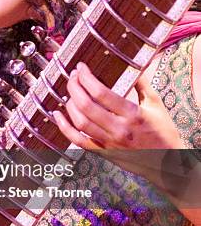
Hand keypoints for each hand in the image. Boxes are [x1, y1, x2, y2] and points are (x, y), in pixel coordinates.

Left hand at [53, 62, 183, 152]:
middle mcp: (119, 129)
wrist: (167, 162)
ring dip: (70, 105)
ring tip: (69, 92)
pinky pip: (79, 141)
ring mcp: (110, 143)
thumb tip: (132, 63)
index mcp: (133, 114)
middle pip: (87, 106)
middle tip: (73, 76)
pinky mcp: (104, 153)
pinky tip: (58, 116)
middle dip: (75, 87)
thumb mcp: (156, 104)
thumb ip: (142, 84)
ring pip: (80, 123)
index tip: (81, 68)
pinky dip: (65, 128)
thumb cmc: (163, 131)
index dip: (87, 78)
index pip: (101, 93)